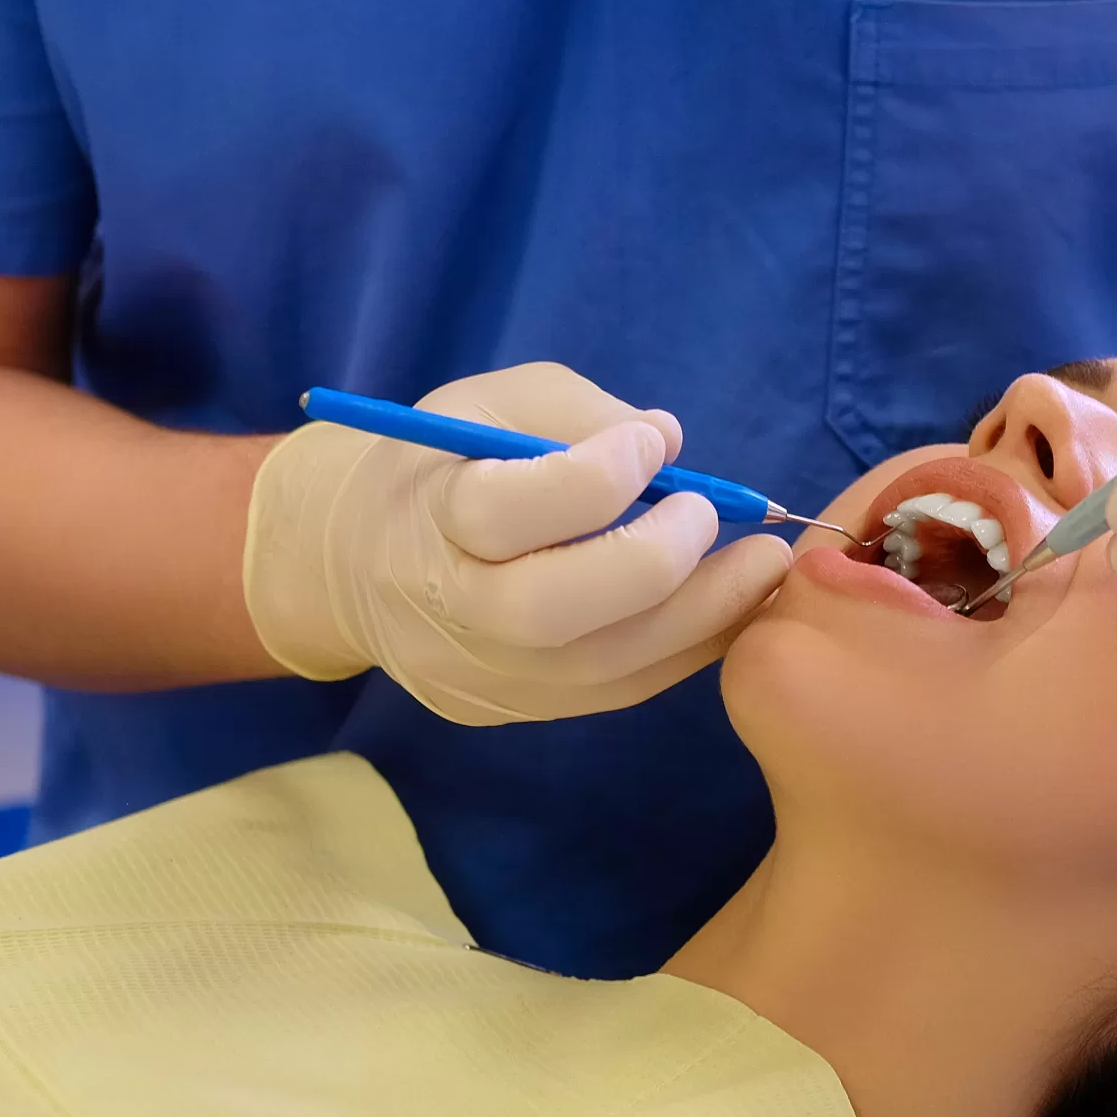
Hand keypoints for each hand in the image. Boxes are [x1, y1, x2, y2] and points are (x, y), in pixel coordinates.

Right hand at [242, 363, 789, 722]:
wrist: (353, 566)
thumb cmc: (439, 464)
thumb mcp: (487, 406)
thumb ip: (576, 411)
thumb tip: (669, 439)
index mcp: (426, 518)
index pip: (509, 509)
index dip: (599, 474)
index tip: (648, 445)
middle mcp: (447, 610)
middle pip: (555, 609)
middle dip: (657, 560)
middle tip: (714, 513)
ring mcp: (480, 674)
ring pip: (604, 666)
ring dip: (704, 613)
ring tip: (763, 565)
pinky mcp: (512, 710)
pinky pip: (617, 689)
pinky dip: (686, 647)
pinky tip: (729, 605)